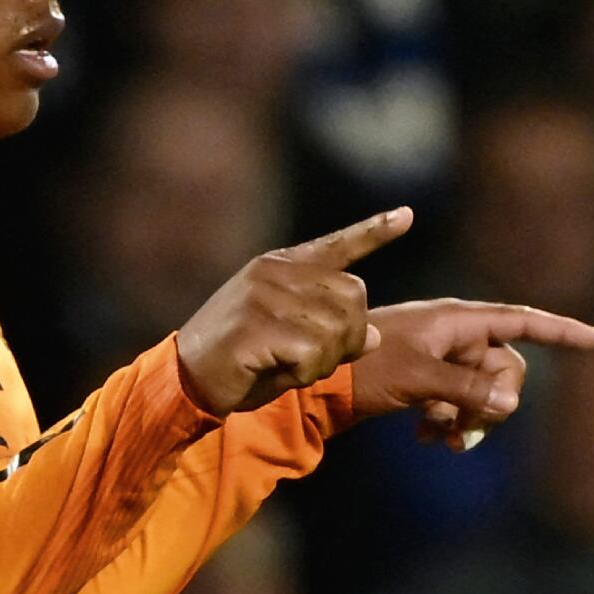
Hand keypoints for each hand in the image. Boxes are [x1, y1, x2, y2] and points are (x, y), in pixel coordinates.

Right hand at [175, 208, 408, 414]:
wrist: (186, 378)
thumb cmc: (243, 360)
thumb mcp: (293, 340)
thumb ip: (332, 330)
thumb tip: (376, 336)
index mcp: (282, 266)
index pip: (338, 245)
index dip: (375, 232)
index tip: (407, 215)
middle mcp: (275, 272)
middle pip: (354, 297)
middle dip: (347, 337)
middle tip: (312, 358)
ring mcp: (263, 296)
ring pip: (338, 329)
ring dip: (323, 361)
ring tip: (287, 363)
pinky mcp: (255, 326)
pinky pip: (313, 354)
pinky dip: (304, 373)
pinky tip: (276, 371)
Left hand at [352, 299, 593, 445]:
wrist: (316, 386)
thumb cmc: (365, 369)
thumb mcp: (419, 378)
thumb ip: (468, 389)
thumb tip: (512, 402)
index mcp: (456, 320)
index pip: (520, 321)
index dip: (557, 330)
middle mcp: (453, 335)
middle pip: (504, 368)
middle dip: (494, 401)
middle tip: (465, 427)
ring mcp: (439, 359)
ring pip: (482, 392)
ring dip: (470, 418)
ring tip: (440, 437)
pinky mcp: (425, 382)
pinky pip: (458, 403)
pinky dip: (450, 422)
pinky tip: (426, 437)